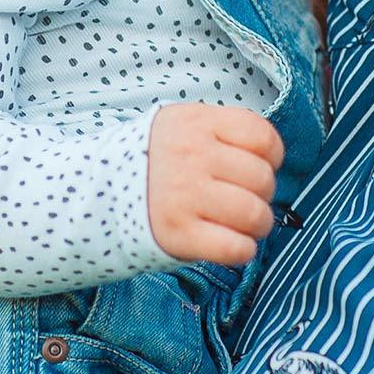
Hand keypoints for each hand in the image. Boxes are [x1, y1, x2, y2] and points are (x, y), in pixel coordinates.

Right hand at [147, 101, 283, 265]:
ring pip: (254, 214)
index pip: (262, 137)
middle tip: (248, 198)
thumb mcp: (183, 126)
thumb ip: (224, 131)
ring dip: (259, 225)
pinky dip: (243, 250)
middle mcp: (191, 156)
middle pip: (262, 178)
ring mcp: (184, 195)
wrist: (100, 190)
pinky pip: (235, 248)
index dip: (273, 156)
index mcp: (196, 123)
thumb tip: (272, 157)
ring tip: (245, 225)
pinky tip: (232, 243)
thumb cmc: (158, 160)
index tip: (262, 165)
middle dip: (264, 194)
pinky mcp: (179, 233)